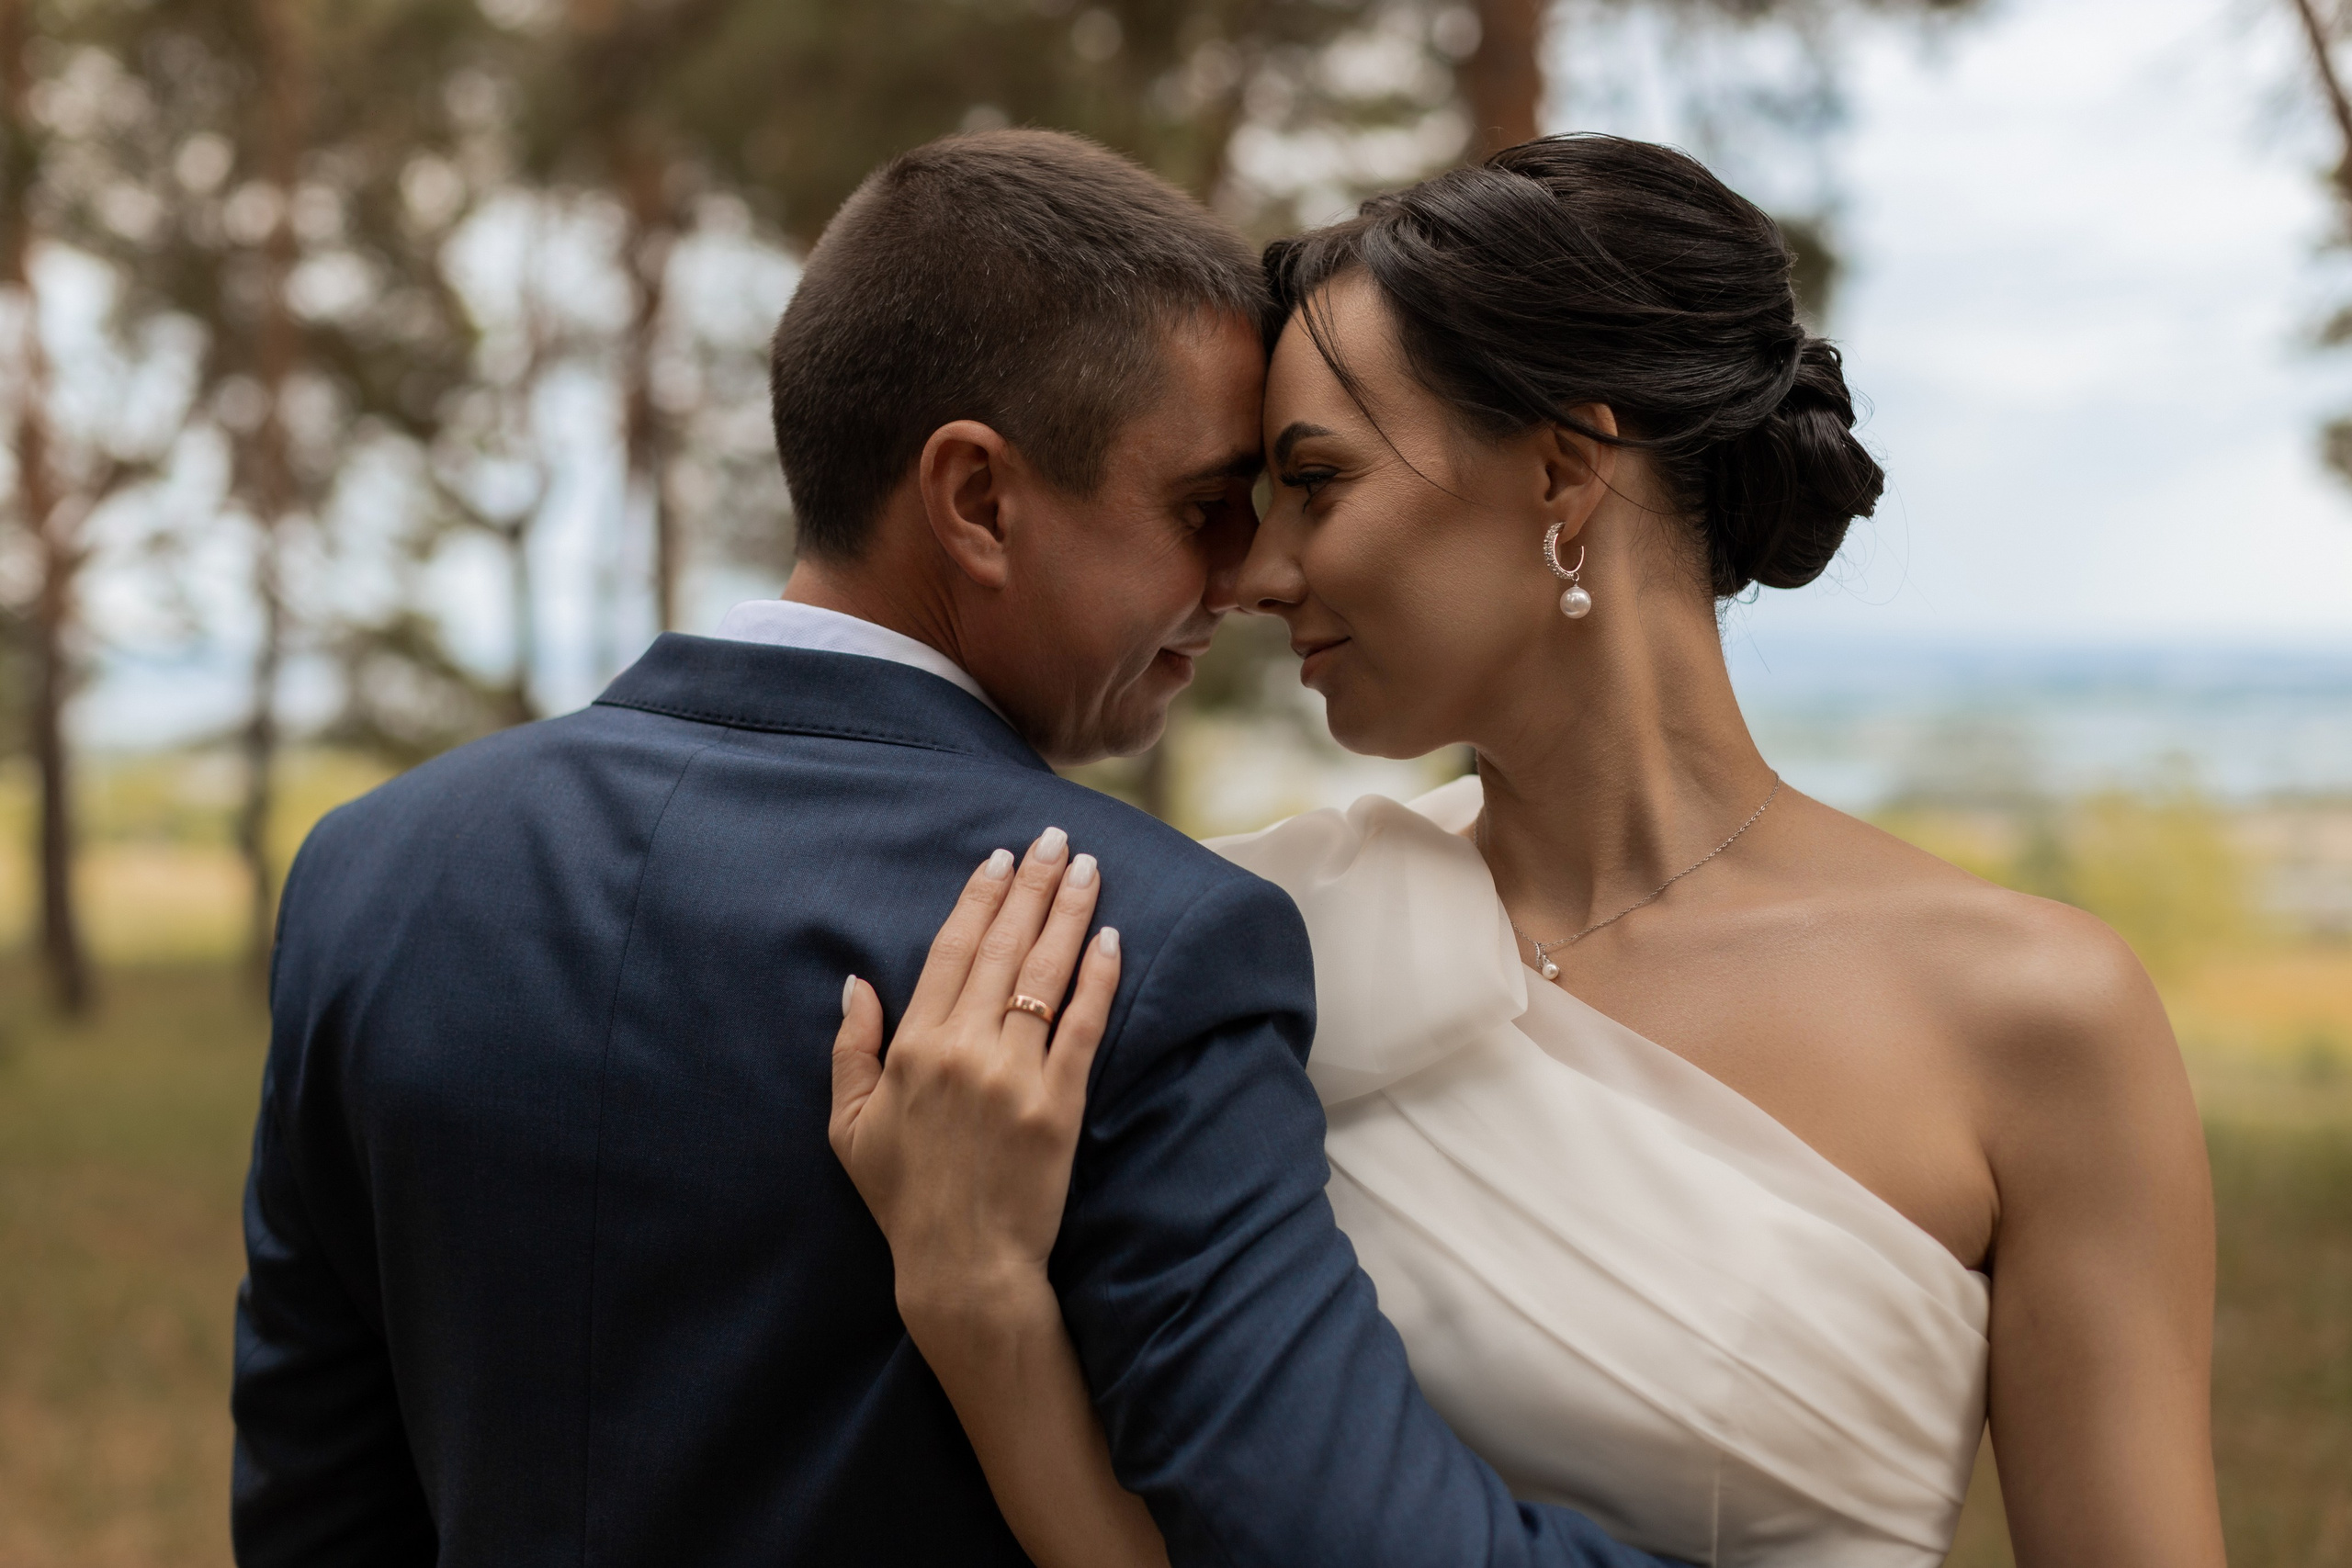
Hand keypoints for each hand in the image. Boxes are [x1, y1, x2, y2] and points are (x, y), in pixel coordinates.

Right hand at [829, 828, 1121, 1331]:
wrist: (962, 1266)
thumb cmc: (903, 1198)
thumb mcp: (849, 1127)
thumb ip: (850, 1051)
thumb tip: (856, 983)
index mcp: (913, 1049)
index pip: (951, 953)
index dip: (977, 901)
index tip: (997, 860)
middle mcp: (963, 1051)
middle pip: (1004, 949)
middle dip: (1030, 886)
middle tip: (1052, 839)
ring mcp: (1015, 1076)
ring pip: (1046, 976)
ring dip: (1069, 913)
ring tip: (1086, 867)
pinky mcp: (1060, 1105)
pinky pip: (1083, 1028)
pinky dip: (1098, 979)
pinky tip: (1111, 939)